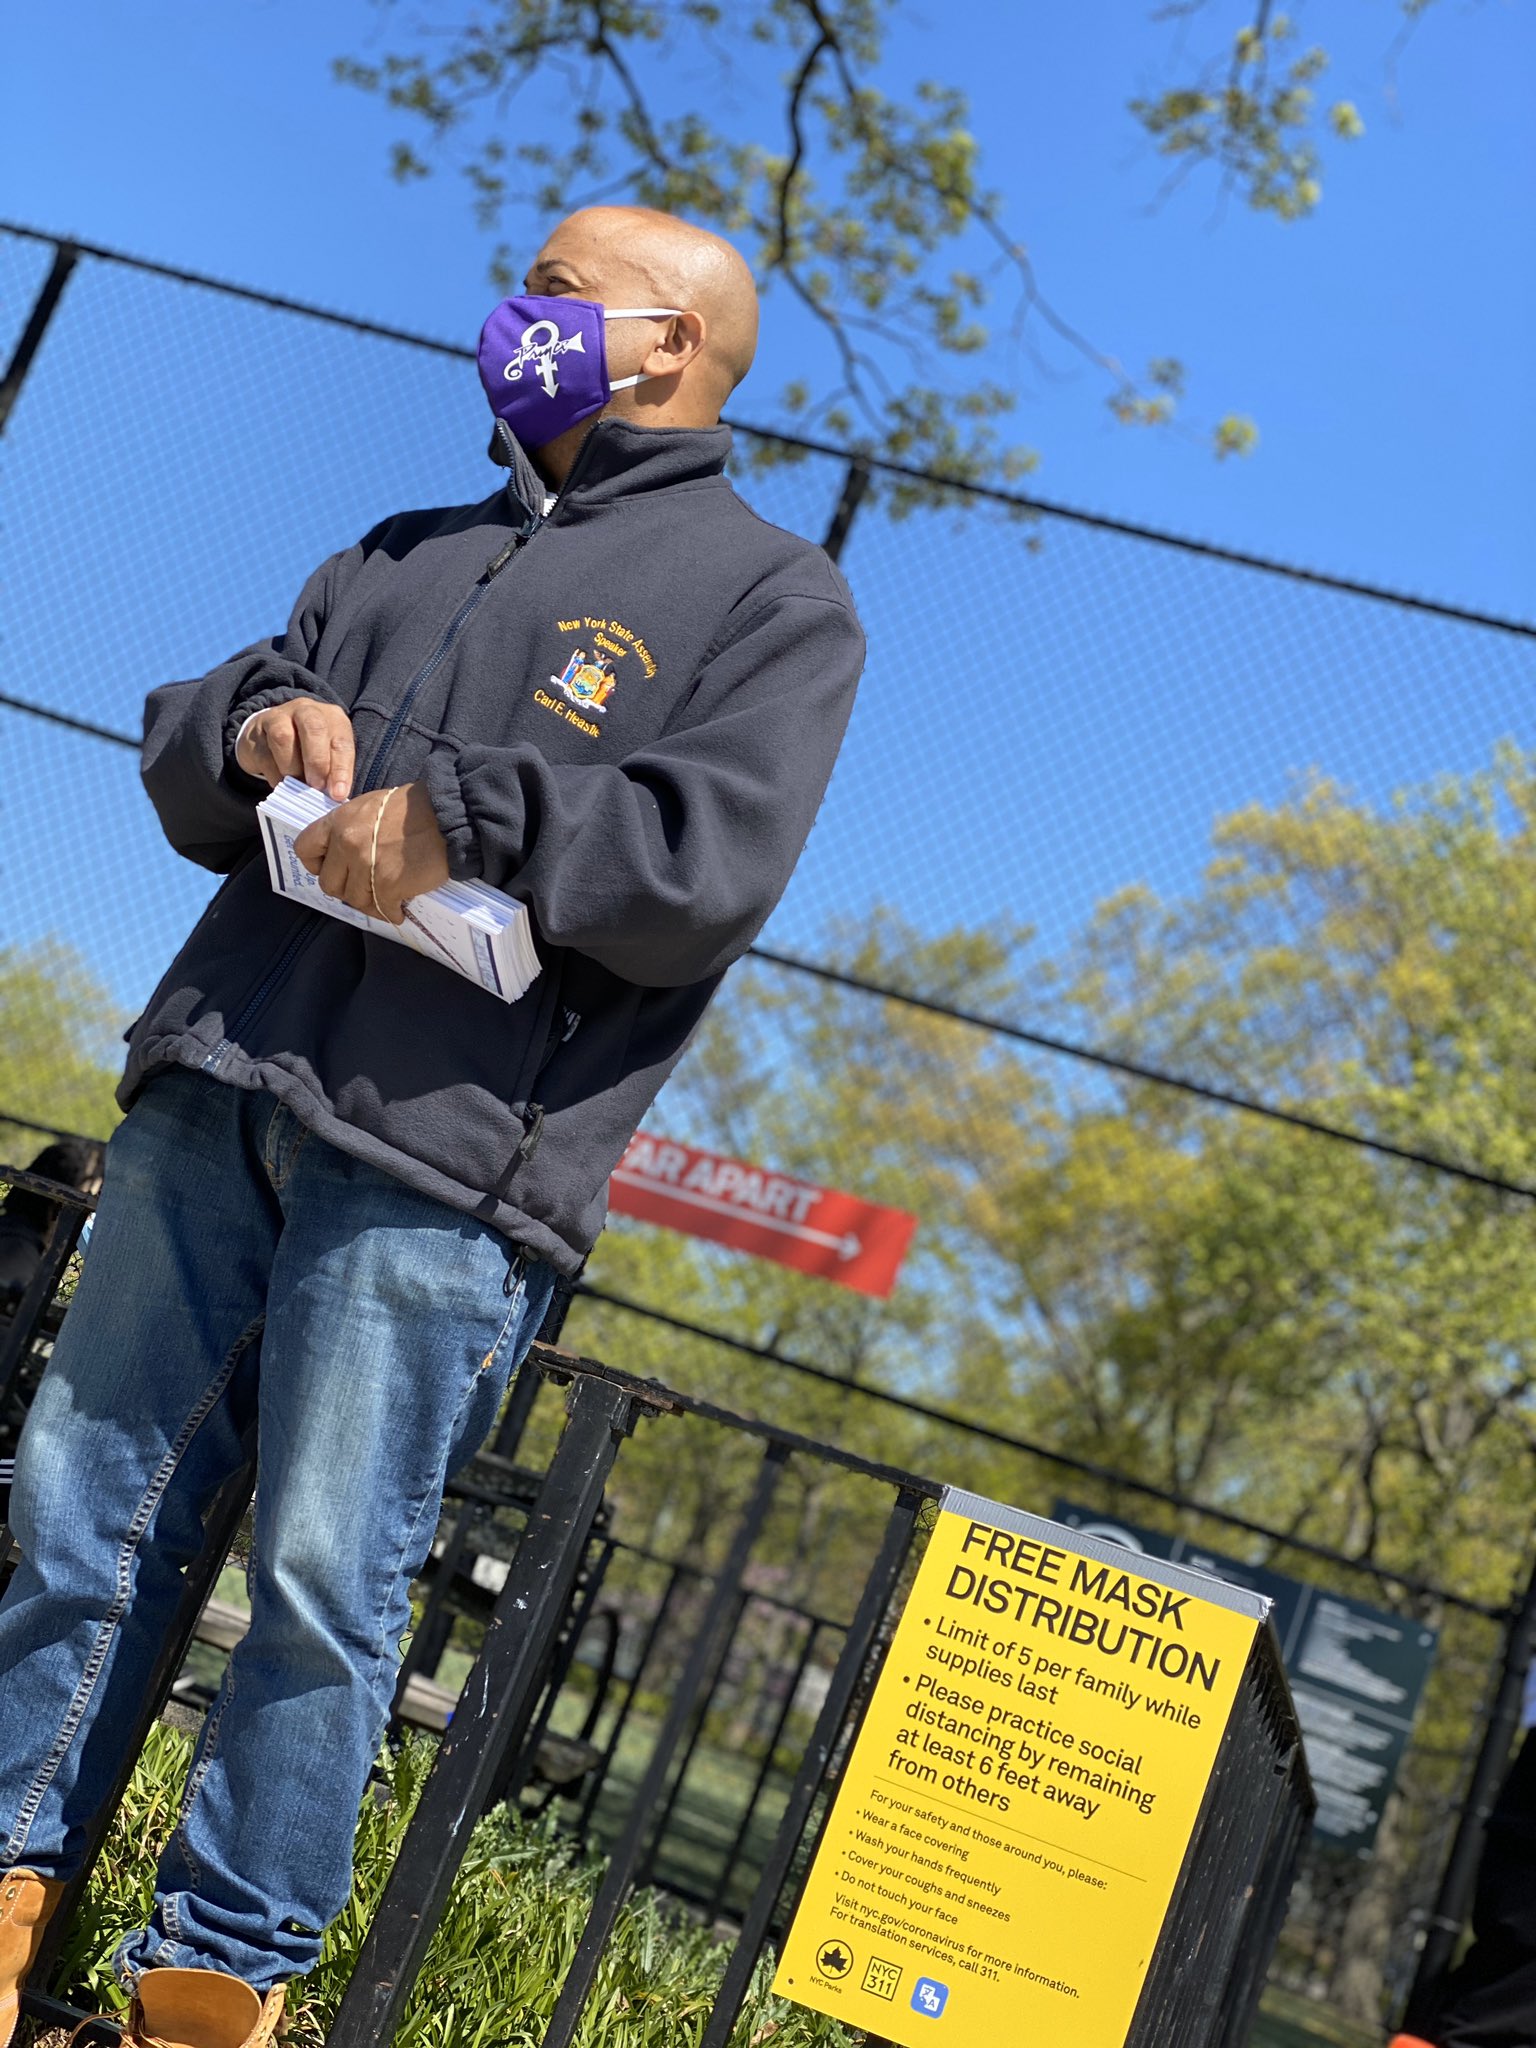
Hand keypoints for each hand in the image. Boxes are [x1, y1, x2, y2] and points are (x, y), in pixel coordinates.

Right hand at [236, 699, 354, 800]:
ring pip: (283, 737)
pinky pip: (264, 753)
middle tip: (316, 786)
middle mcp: (307, 711)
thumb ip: (331, 772)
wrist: (270, 733)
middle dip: (317, 761)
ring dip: (292, 767)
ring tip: (297, 785)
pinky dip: (274, 774)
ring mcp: (279, 716)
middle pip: (314, 728)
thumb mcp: (326, 755)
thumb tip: (332, 797)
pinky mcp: (256, 729)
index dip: (342, 769)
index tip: (338, 794)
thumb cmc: (307, 749)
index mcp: (332, 717)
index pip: (341, 741)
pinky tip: (281, 784)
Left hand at [293, 782, 450, 924]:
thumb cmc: (416, 809)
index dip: (316, 864)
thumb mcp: (372, 806)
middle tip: (365, 888)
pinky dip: (391, 913)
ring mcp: (366, 866)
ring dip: (371, 903)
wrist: (449, 817)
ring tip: (387, 899)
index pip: (304, 848)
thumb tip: (344, 852)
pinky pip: (381, 909)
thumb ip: (352, 827)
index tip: (332, 869)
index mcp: (340, 821)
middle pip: (329, 884)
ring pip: (355, 900)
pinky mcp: (388, 885)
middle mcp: (346, 843)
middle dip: (346, 889)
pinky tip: (400, 910)